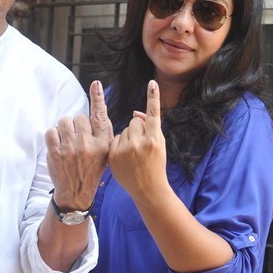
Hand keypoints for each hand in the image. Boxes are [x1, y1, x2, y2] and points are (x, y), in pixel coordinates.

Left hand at [46, 80, 112, 209]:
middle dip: (76, 125)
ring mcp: (70, 149)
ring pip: (64, 122)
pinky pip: (51, 131)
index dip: (98, 98)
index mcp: (102, 143)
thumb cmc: (91, 170)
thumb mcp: (104, 152)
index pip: (100, 117)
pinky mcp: (55, 152)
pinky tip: (58, 145)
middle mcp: (88, 144)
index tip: (96, 84)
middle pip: (78, 117)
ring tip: (67, 142)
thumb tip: (98, 108)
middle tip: (76, 138)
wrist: (76, 193)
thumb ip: (102, 132)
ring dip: (64, 129)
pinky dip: (53, 136)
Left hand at [108, 80, 167, 200]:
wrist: (148, 189)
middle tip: (142, 146)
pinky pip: (115, 139)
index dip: (153, 98)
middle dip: (137, 129)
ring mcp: (124, 150)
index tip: (152, 83)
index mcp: (154, 140)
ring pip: (124, 130)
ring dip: (128, 137)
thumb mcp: (160, 145)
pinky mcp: (112, 156)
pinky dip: (119, 145)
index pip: (153, 114)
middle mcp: (139, 144)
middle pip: (134, 121)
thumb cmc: (156, 164)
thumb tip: (135, 113)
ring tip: (133, 154)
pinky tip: (125, 157)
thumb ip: (150, 127)